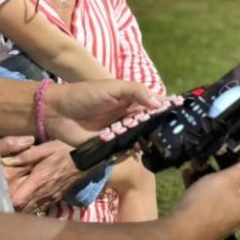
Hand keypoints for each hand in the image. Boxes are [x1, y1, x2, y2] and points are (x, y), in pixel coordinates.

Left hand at [0, 139, 84, 211]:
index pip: (18, 199)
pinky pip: (39, 208)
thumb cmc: (66, 151)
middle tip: (1, 199)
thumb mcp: (47, 148)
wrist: (88, 159)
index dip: (6, 201)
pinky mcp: (55, 199)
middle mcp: (44, 193)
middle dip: (10, 207)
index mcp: (39, 180)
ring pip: (29, 211)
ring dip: (19, 209)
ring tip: (11, 201)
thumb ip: (26, 155)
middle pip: (21, 210)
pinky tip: (27, 200)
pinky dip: (30, 207)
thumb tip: (7, 161)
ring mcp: (50, 198)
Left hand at [44, 80, 161, 145]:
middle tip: (170, 133)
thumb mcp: (114, 87)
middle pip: (150, 124)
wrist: (58, 112)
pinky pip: (124, 151)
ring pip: (140, 139)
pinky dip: (130, 152)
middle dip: (159, 129)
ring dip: (146, 141)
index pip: (154, 106)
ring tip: (155, 143)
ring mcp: (120, 132)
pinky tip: (136, 151)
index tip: (181, 115)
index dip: (167, 109)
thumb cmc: (86, 94)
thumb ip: (137, 91)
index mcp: (132, 101)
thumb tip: (159, 104)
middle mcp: (129, 117)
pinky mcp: (109, 146)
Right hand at [165, 153, 239, 239]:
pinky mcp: (208, 220)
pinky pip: (208, 198)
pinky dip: (199, 186)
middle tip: (209, 154)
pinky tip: (187, 175)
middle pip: (236, 180)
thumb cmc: (205, 204)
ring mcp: (224, 216)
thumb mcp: (226, 179)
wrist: (178, 235)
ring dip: (207, 173)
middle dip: (221, 165)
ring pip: (219, 188)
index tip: (229, 147)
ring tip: (195, 164)